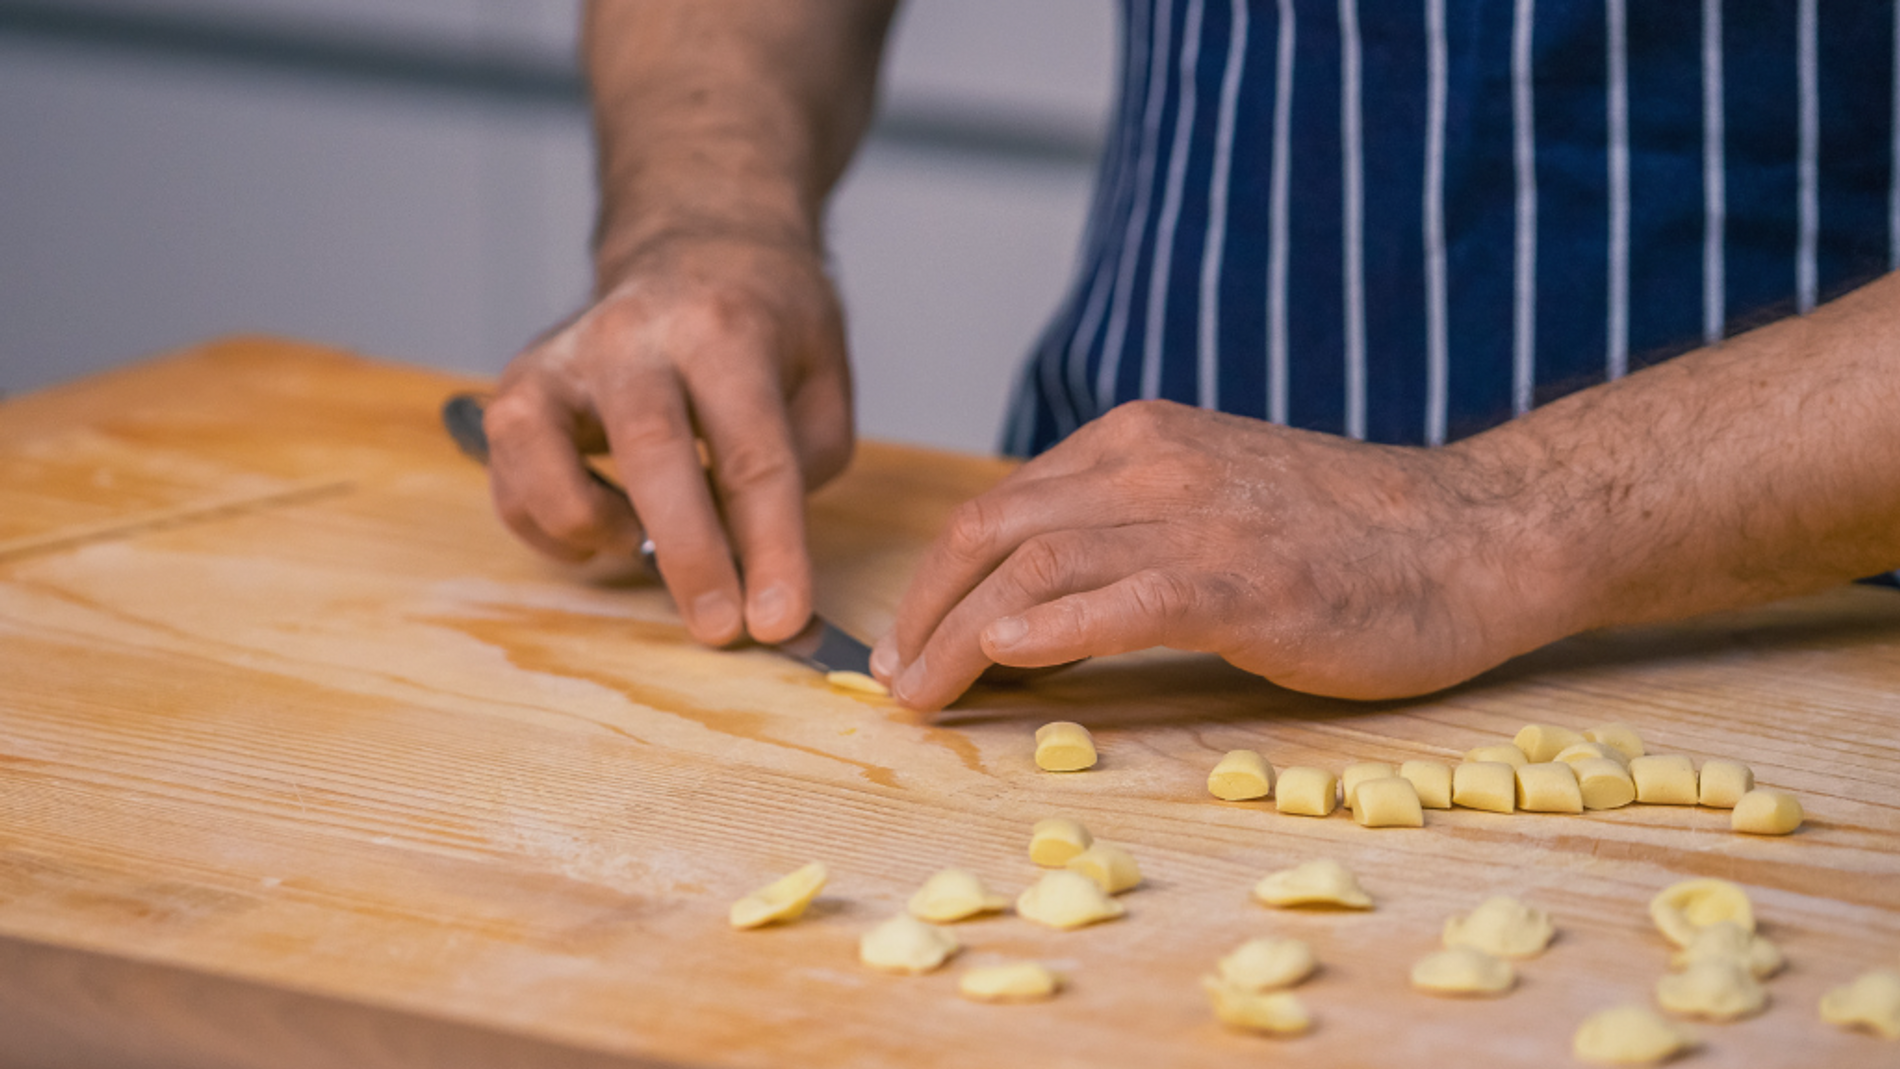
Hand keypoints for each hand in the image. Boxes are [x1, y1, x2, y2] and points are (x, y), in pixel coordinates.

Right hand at [483, 233, 852, 645]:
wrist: (695, 245)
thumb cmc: (763, 321)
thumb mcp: (820, 375)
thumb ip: (802, 462)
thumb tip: (760, 562)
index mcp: (724, 329)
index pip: (752, 453)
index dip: (771, 546)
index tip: (783, 620)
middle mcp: (633, 337)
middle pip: (653, 455)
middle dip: (690, 557)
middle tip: (720, 630)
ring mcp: (562, 360)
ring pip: (545, 463)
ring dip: (598, 532)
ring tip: (643, 544)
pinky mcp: (518, 390)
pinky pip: (514, 484)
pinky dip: (555, 528)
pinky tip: (609, 521)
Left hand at [871, 400, 1571, 709]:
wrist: (1476, 534)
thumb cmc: (1347, 534)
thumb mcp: (1217, 496)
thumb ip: (1129, 523)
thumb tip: (1035, 593)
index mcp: (1141, 440)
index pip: (1004, 503)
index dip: (938, 576)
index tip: (908, 638)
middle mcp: (1156, 466)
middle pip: (994, 527)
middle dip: (924, 606)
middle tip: (891, 676)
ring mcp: (1201, 520)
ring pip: (1037, 562)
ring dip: (960, 632)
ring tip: (922, 692)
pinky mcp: (1247, 583)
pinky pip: (1125, 598)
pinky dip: (1052, 627)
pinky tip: (1004, 657)